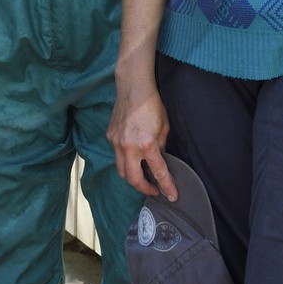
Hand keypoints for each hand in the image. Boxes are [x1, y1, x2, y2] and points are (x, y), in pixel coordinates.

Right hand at [107, 82, 176, 199]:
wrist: (133, 87)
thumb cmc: (152, 104)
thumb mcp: (164, 128)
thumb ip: (161, 147)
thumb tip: (159, 159)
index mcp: (147, 145)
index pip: (158, 172)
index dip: (167, 186)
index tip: (172, 196)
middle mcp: (129, 147)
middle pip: (133, 179)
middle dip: (144, 188)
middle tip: (154, 189)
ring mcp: (116, 142)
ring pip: (121, 170)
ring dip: (132, 177)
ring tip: (143, 178)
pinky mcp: (110, 136)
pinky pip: (117, 155)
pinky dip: (125, 160)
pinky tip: (133, 157)